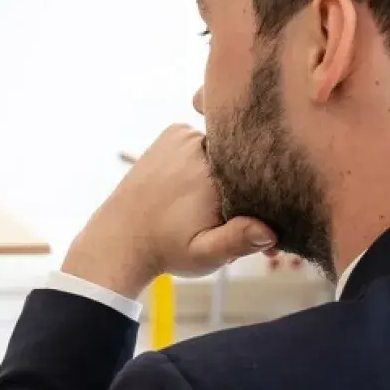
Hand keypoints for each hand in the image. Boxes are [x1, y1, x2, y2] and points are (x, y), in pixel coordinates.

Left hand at [61, 124, 276, 297]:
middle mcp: (199, 148)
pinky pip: (204, 139)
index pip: (260, 170)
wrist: (120, 238)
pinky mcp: (173, 133)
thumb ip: (237, 242)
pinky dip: (205, 154)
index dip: (264, 193)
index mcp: (213, 177)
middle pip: (243, 158)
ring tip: (202, 202)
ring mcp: (184, 136)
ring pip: (224, 148)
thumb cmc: (166, 250)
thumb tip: (269, 231)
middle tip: (223, 215)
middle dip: (244, 184)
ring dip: (223, 170)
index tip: (258, 219)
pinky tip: (194, 181)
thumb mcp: (204, 255)